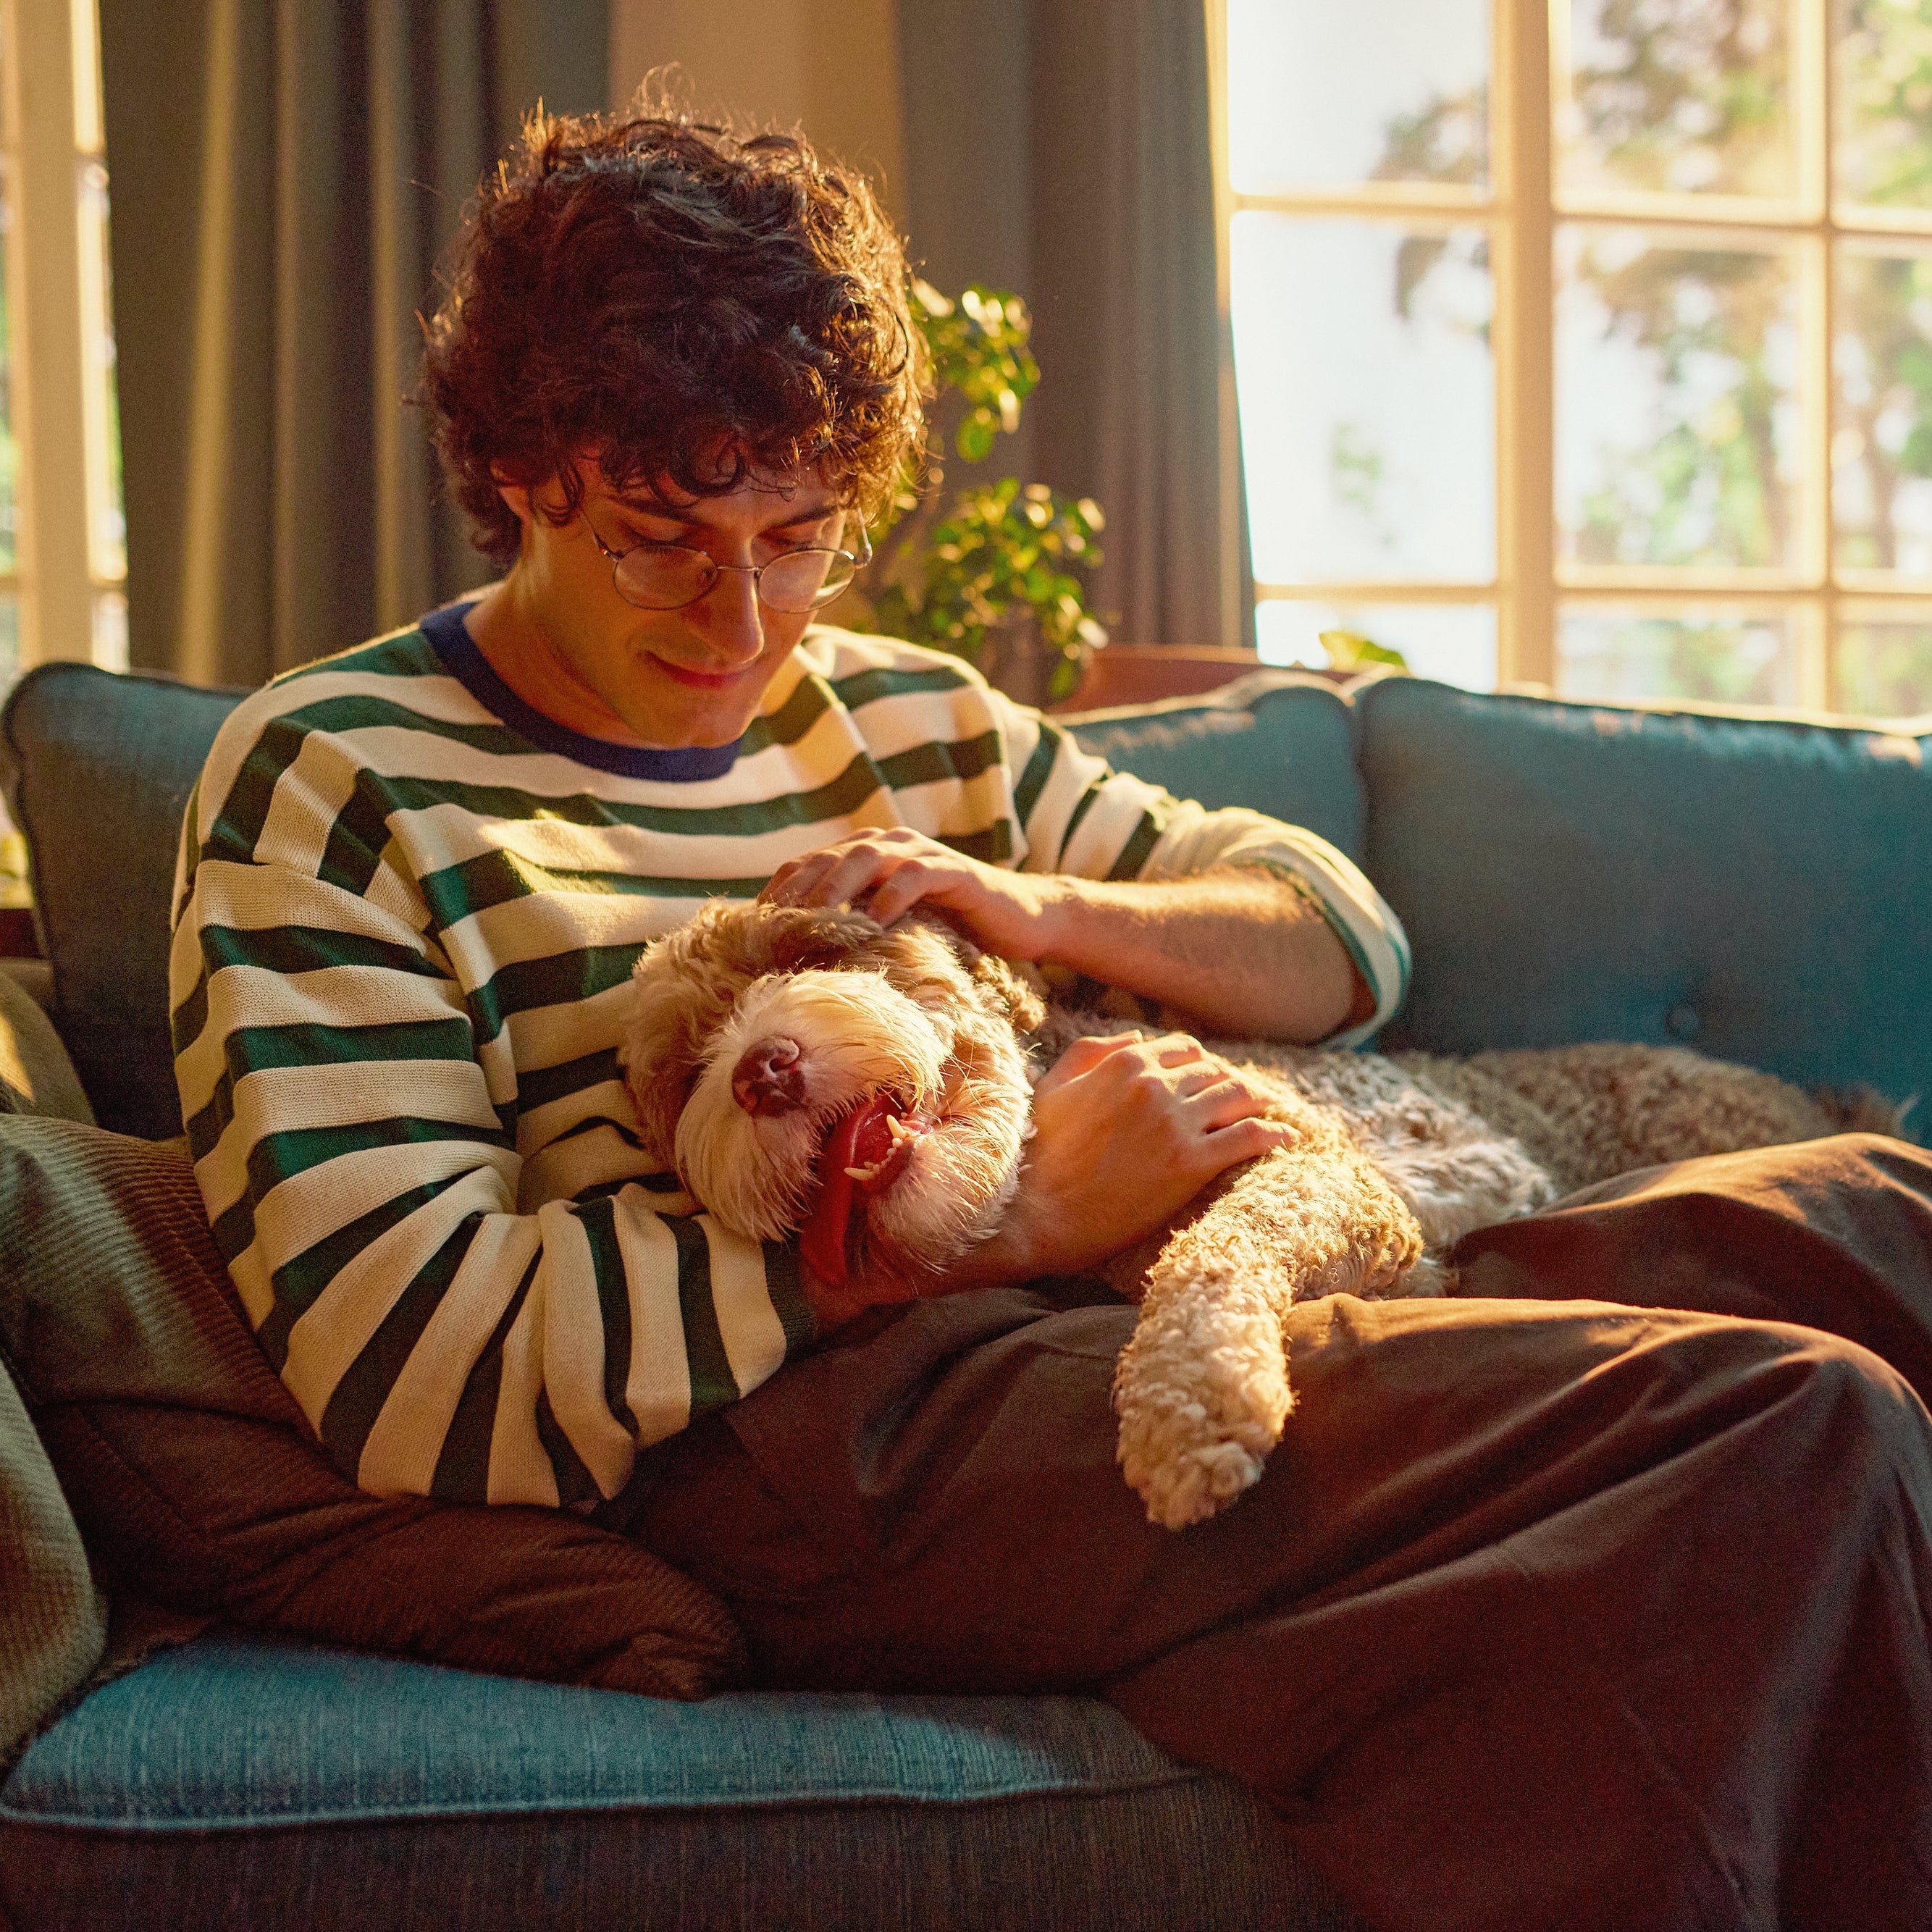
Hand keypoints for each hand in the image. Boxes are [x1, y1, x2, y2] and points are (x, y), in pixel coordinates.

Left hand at [759, 827, 1062, 959]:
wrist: (1021, 920)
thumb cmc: (954, 930)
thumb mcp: (895, 926)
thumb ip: (856, 926)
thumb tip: (799, 960)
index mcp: (870, 854)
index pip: (809, 862)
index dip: (779, 889)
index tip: (752, 924)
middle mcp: (892, 844)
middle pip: (830, 855)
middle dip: (799, 887)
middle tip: (774, 923)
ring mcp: (923, 854)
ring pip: (867, 856)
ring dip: (836, 886)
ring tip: (814, 918)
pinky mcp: (954, 872)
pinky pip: (914, 876)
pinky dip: (891, 896)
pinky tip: (875, 921)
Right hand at [949, 1031, 1298, 1285]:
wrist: (1037, 1215)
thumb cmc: (1038, 1156)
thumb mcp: (1052, 1088)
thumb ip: (1091, 1052)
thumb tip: (1135, 1040)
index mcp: (1124, 1064)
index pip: (1183, 1049)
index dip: (1201, 1064)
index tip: (1210, 1080)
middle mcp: (1155, 1085)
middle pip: (1215, 1071)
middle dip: (1232, 1082)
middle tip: (1245, 1101)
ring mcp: (1176, 1124)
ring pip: (1239, 1096)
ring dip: (1258, 1102)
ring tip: (1270, 1113)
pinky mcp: (1190, 1164)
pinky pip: (1249, 1138)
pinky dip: (1273, 1135)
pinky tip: (1285, 1139)